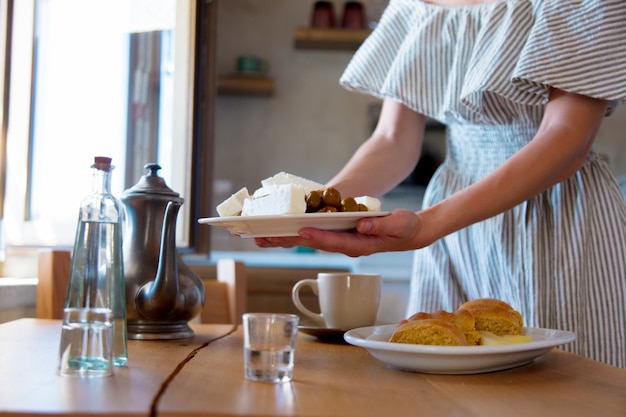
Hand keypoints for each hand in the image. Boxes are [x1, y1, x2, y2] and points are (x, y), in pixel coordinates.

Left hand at [254, 209, 426, 256]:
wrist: (410, 234)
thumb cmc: (407, 228)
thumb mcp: (401, 224)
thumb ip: (383, 226)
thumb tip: (363, 225)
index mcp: (361, 245)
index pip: (336, 242)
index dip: (318, 237)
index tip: (302, 230)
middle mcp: (348, 246)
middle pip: (315, 244)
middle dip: (291, 240)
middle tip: (268, 236)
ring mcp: (342, 242)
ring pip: (311, 241)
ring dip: (288, 239)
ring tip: (263, 236)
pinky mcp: (339, 236)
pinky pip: (315, 235)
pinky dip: (297, 233)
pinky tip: (280, 231)